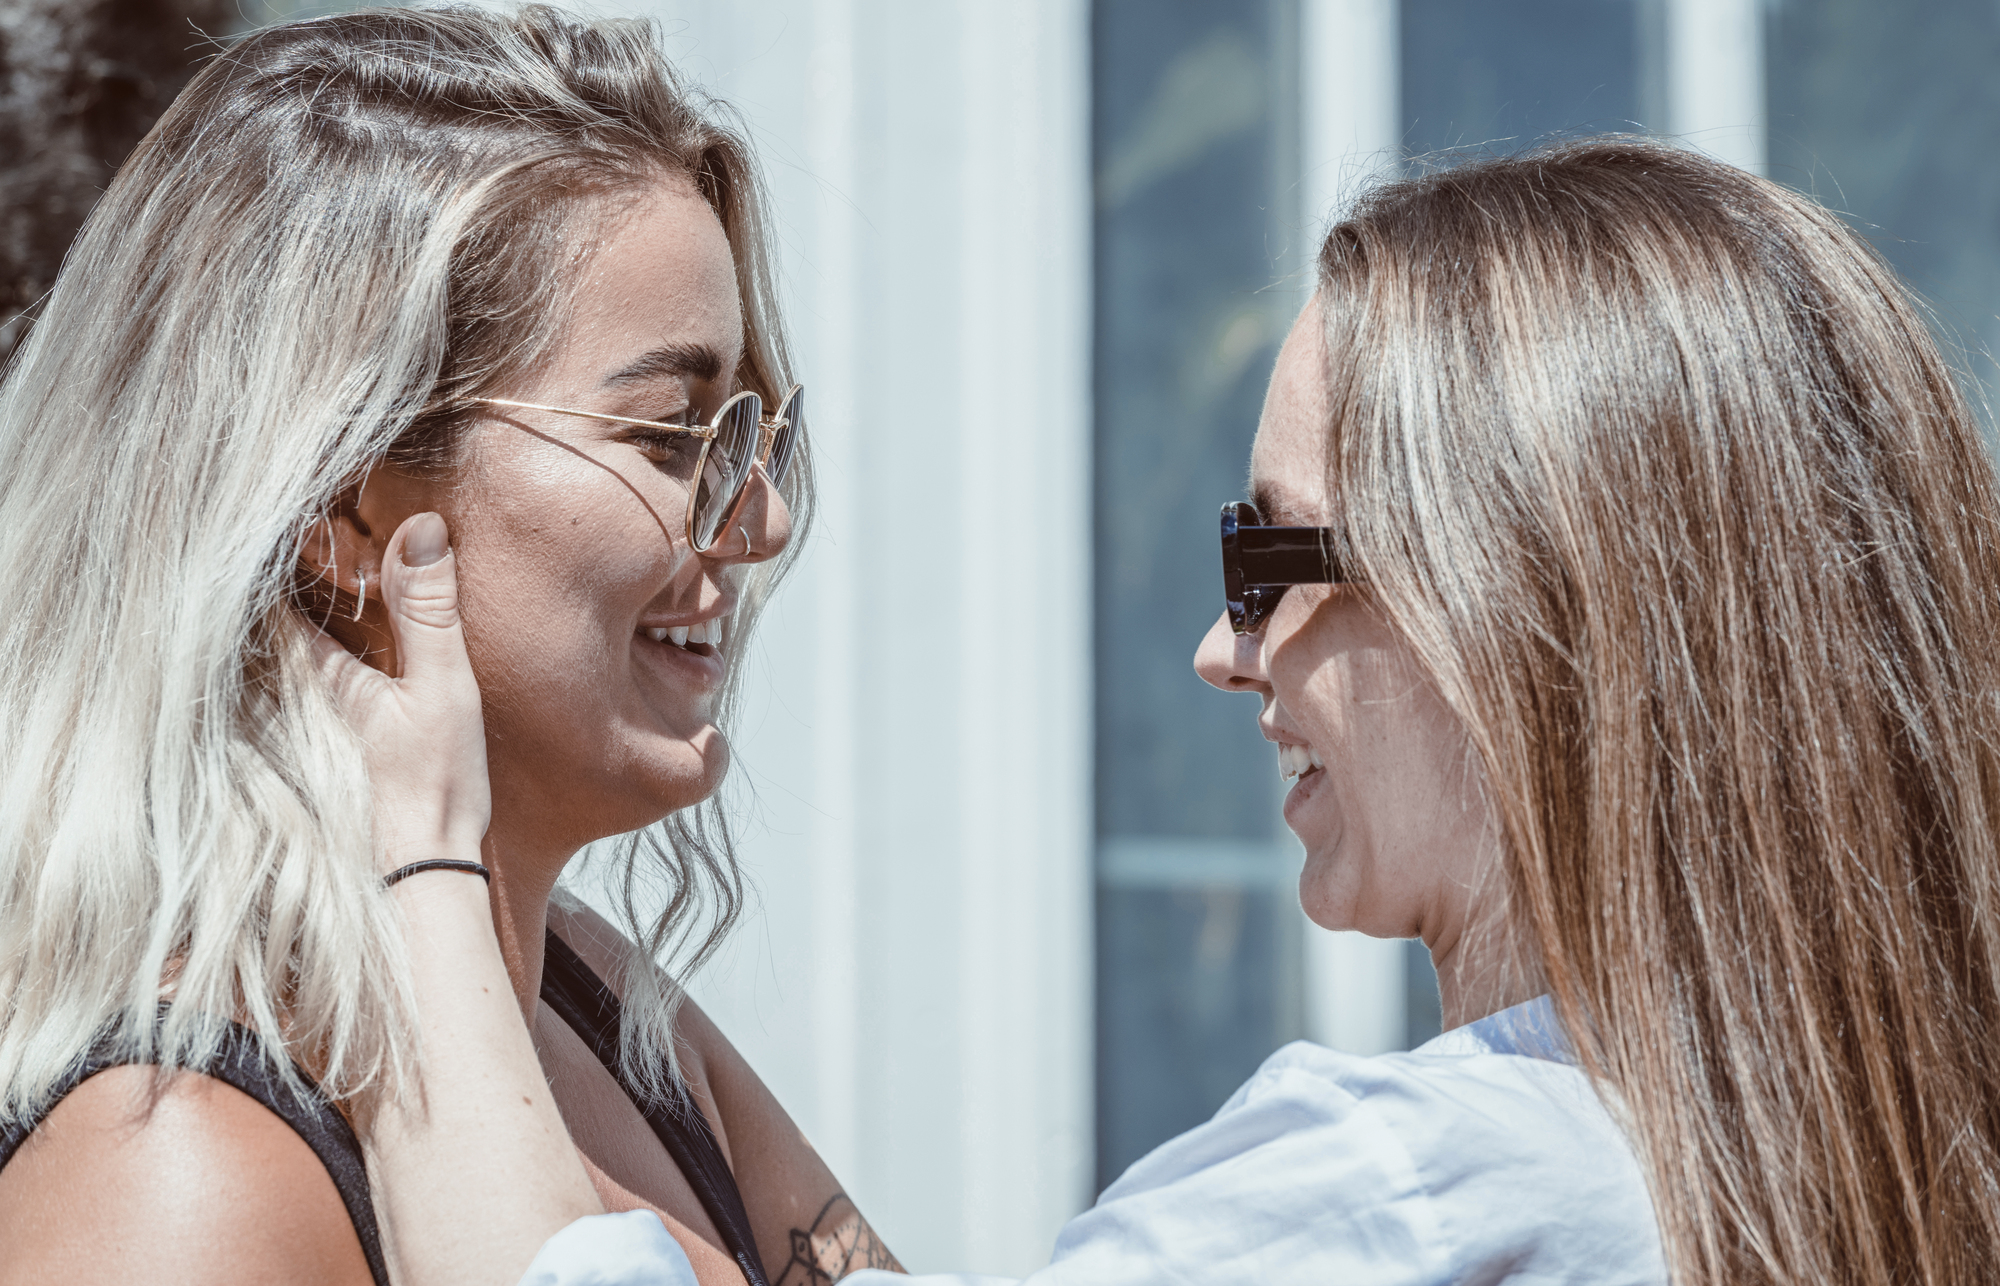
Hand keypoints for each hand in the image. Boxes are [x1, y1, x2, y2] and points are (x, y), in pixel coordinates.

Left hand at [310, 511, 489, 871]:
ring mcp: (326, 727)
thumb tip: (422, 528)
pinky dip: (327, 655)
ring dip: (310, 618)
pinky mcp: (348, 749)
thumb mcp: (442, 686)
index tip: (282, 520)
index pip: (282, 603)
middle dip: (293, 584)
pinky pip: (324, 684)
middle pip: (287, 627)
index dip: (279, 558)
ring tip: (321, 575)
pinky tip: (353, 650)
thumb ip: (430, 611)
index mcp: (326, 676)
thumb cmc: (434, 782)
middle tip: (304, 536)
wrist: (430, 867)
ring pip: (303, 657)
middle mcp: (313, 699)